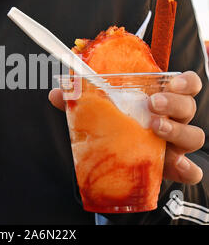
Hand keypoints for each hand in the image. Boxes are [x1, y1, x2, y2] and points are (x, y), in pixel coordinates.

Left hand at [48, 71, 204, 184]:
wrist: (118, 154)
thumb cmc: (115, 123)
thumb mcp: (99, 109)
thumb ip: (80, 99)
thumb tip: (56, 93)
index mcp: (160, 99)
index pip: (186, 84)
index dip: (185, 81)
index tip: (171, 81)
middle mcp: (173, 118)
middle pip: (189, 107)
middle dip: (174, 103)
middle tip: (152, 104)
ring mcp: (174, 142)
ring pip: (193, 135)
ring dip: (177, 131)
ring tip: (155, 128)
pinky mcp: (171, 166)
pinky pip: (190, 169)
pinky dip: (187, 169)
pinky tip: (177, 166)